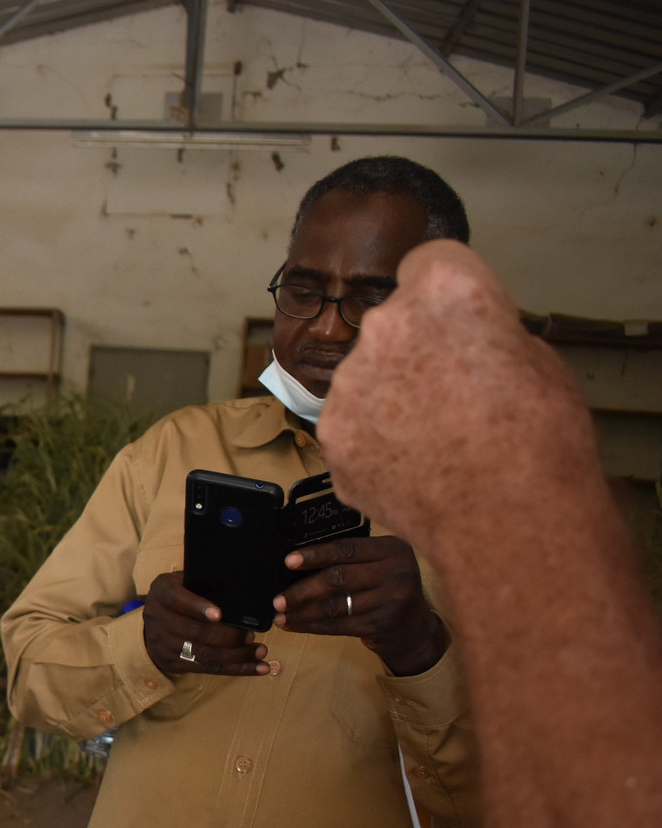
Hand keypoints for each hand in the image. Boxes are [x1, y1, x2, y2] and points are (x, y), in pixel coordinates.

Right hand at [142, 571, 271, 676]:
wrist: (153, 622)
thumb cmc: (179, 595)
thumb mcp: (183, 581)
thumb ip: (202, 584)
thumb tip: (241, 588)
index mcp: (162, 593)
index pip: (177, 600)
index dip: (198, 607)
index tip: (219, 614)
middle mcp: (158, 619)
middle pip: (194, 632)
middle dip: (226, 636)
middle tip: (250, 635)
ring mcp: (164, 644)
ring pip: (203, 654)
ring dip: (236, 655)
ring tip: (260, 651)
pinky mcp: (174, 663)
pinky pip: (208, 669)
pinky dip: (236, 669)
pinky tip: (257, 667)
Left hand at [273, 536, 446, 674]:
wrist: (415, 630)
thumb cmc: (386, 589)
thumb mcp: (380, 565)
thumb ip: (352, 559)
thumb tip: (298, 561)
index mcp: (392, 549)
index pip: (347, 549)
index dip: (316, 554)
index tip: (288, 561)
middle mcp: (396, 572)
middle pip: (338, 578)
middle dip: (303, 589)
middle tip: (277, 598)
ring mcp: (391, 600)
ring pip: (335, 605)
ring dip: (302, 611)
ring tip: (280, 614)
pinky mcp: (381, 625)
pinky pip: (338, 625)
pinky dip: (311, 626)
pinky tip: (293, 625)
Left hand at [317, 241, 599, 559]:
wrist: (508, 521)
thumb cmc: (538, 441)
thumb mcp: (534, 358)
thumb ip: (482, 333)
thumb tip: (463, 340)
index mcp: (446, 289)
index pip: (428, 263)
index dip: (447, 294)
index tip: (455, 317)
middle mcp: (385, 325)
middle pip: (391, 323)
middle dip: (413, 348)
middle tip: (451, 389)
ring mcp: (349, 382)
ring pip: (365, 376)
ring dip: (388, 396)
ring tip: (435, 438)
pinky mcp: (331, 433)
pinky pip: (351, 424)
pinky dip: (372, 441)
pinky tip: (410, 465)